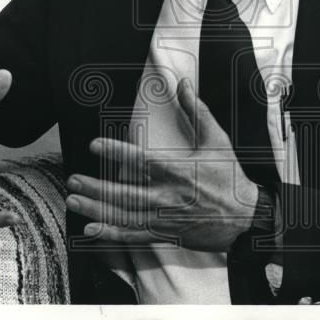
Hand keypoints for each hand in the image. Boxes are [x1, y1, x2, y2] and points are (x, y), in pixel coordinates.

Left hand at [65, 78, 259, 251]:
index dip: (117, 153)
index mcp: (179, 171)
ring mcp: (166, 218)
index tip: (95, 145)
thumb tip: (183, 84)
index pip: (142, 161)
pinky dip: (112, 233)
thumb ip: (196, 111)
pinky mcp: (166, 234)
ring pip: (125, 215)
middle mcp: (168, 196)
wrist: (245, 217)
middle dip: (96, 186)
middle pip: (126, 193)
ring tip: (74, 199)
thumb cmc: (229, 176)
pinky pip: (135, 235)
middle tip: (73, 179)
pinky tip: (92, 229)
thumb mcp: (216, 140)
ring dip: (97, 208)